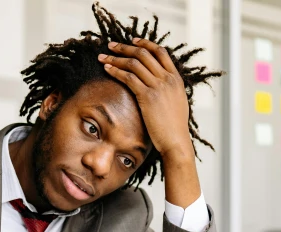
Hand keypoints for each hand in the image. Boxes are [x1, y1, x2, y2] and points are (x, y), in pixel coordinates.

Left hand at [99, 38, 200, 207]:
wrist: (176, 141)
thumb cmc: (174, 127)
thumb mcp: (177, 102)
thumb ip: (169, 89)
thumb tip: (160, 83)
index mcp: (176, 78)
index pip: (160, 52)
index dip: (145, 43)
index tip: (132, 41)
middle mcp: (168, 79)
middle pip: (144, 54)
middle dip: (125, 47)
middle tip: (111, 44)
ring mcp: (158, 86)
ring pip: (134, 63)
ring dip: (116, 57)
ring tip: (103, 56)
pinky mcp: (147, 96)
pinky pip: (128, 77)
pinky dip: (116, 70)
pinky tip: (107, 69)